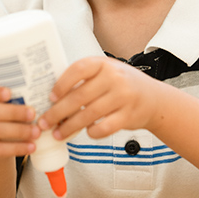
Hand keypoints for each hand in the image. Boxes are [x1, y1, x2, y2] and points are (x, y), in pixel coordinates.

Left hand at [38, 56, 156, 139]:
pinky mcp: (128, 115)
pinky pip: (104, 127)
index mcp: (104, 64)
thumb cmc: (123, 85)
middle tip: (45, 122)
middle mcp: (114, 78)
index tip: (50, 97)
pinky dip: (92, 132)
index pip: (78, 69)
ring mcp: (123, 96)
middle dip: (58, 112)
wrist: (153, 99)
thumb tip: (52, 97)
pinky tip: (86, 132)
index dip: (61, 84)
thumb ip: (84, 79)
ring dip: (70, 126)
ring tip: (58, 133)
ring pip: (89, 114)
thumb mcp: (106, 72)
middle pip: (79, 96)